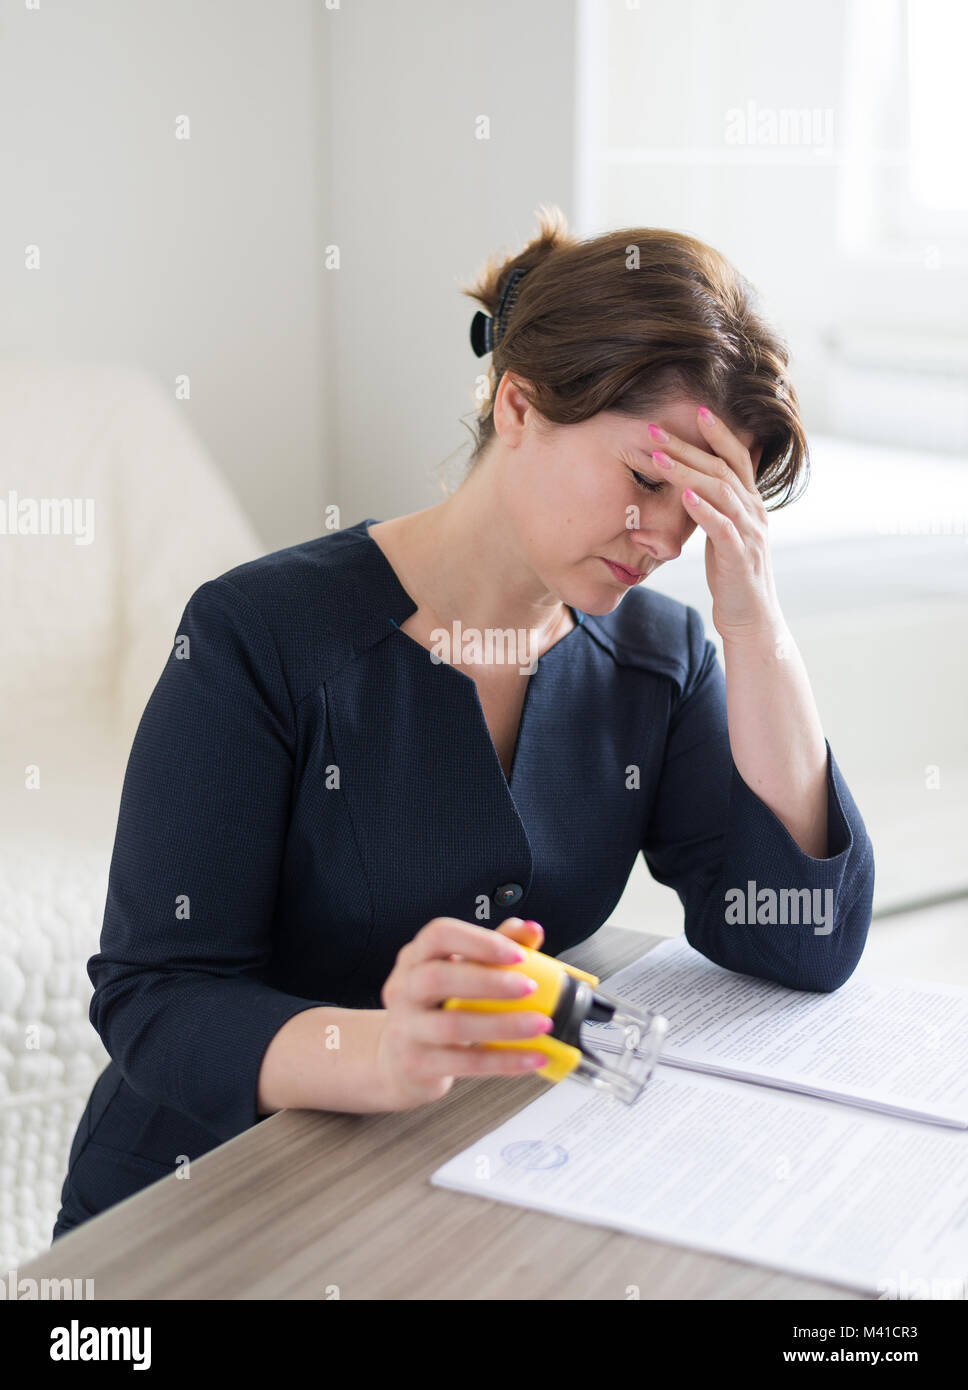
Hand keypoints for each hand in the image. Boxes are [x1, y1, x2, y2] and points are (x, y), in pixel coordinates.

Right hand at [376, 917, 550, 1109]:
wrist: (399, 1062)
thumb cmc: (436, 1009)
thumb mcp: (457, 974)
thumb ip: (493, 949)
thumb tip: (531, 930)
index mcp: (416, 957)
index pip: (439, 935)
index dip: (480, 942)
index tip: (518, 955)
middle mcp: (404, 989)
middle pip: (437, 978)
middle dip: (489, 981)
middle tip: (530, 987)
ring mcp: (406, 1028)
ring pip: (451, 1025)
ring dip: (503, 1024)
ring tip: (540, 1025)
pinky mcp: (416, 1064)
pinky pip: (463, 1063)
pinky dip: (503, 1061)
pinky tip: (532, 1057)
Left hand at [649, 408, 780, 639]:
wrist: (751, 618)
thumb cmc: (733, 574)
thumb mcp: (725, 531)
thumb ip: (718, 504)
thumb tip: (696, 480)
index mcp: (750, 503)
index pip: (737, 457)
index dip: (718, 432)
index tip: (696, 409)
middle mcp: (754, 512)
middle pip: (722, 468)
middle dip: (689, 446)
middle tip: (656, 429)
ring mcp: (749, 533)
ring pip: (721, 492)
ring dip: (688, 471)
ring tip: (658, 458)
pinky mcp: (740, 557)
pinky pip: (723, 528)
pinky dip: (704, 510)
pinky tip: (684, 496)